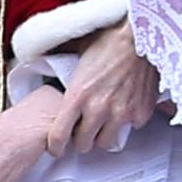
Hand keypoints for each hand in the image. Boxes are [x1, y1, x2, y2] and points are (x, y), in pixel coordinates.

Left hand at [46, 17, 158, 157]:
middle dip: (80, 139)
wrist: (141, 35)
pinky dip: (127, 122)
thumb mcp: (77, 50)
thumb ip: (60, 61)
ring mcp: (121, 112)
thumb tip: (40, 58)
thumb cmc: (110, 40)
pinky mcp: (140, 112)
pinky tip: (124, 107)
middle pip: (83, 145)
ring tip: (102, 123)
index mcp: (78, 94)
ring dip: (102, 135)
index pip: (59, 136)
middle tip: (82, 129)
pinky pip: (130, 129)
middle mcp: (98, 108)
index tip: (57, 146)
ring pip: (106, 143)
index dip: (55, 145)